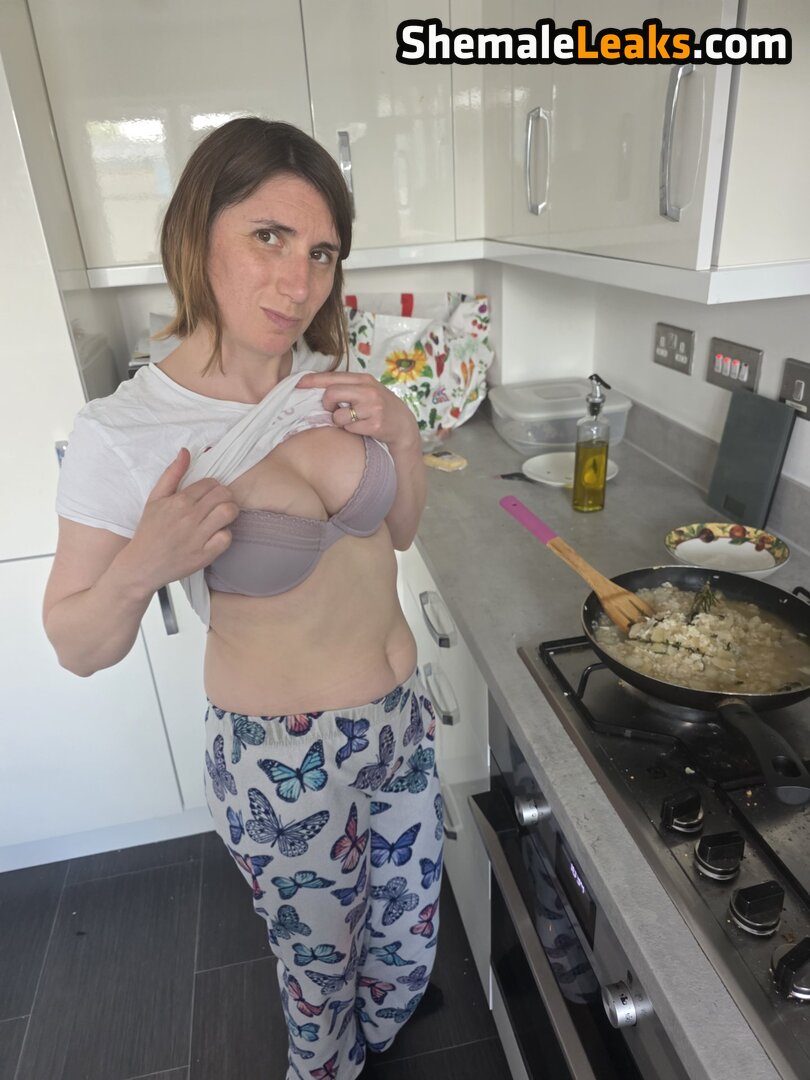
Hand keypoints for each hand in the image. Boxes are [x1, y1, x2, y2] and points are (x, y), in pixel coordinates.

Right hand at [127, 448, 239, 590]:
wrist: (141, 564)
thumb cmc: (149, 531)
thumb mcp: (155, 498)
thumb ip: (172, 474)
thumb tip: (186, 451)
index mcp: (179, 501)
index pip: (210, 483)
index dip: (213, 487)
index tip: (209, 494)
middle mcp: (190, 517)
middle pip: (224, 495)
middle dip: (225, 496)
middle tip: (218, 504)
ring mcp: (198, 536)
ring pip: (229, 512)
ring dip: (230, 512)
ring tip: (222, 516)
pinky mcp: (204, 554)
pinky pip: (227, 538)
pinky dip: (225, 535)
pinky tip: (216, 535)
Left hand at [296, 371, 418, 449]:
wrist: (403, 425)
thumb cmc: (379, 407)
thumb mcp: (366, 391)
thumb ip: (347, 387)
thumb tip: (318, 389)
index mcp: (364, 379)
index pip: (333, 377)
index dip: (313, 380)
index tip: (298, 384)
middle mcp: (368, 391)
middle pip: (332, 393)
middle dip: (326, 404)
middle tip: (332, 409)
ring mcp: (372, 408)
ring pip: (338, 415)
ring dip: (340, 421)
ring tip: (352, 420)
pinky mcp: (375, 425)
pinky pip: (349, 428)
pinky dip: (350, 430)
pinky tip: (361, 428)